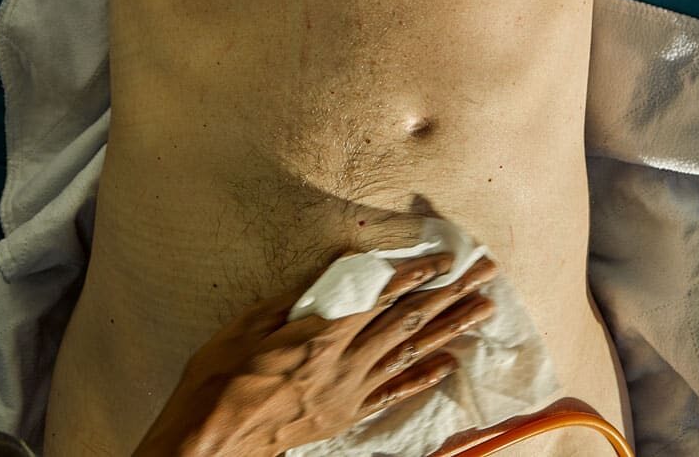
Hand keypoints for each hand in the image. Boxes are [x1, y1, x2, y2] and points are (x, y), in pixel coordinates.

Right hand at [131, 249, 498, 456]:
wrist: (213, 438)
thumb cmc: (221, 376)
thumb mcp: (250, 322)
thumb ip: (298, 297)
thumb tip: (337, 269)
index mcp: (322, 334)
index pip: (382, 296)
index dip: (418, 276)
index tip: (448, 259)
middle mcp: (345, 363)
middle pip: (408, 321)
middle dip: (450, 294)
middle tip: (485, 275)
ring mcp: (348, 392)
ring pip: (410, 354)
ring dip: (450, 329)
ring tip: (482, 310)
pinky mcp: (345, 415)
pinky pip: (392, 393)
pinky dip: (423, 378)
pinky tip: (448, 364)